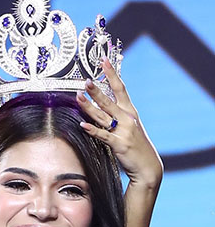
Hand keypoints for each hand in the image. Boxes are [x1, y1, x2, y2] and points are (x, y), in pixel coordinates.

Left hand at [77, 58, 162, 191]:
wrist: (147, 166)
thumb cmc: (136, 146)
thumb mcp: (130, 127)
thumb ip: (118, 116)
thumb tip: (104, 106)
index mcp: (130, 112)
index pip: (120, 88)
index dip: (111, 74)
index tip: (104, 61)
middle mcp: (127, 118)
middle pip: (109, 100)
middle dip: (96, 90)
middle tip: (85, 81)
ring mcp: (123, 131)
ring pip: (103, 116)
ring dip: (89, 106)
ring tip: (78, 97)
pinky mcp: (119, 144)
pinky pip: (103, 135)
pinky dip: (92, 129)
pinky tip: (83, 125)